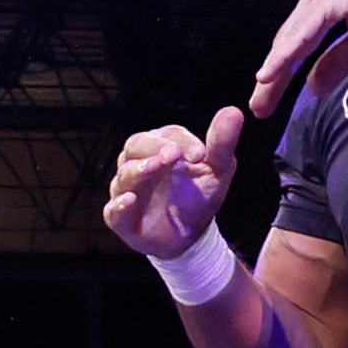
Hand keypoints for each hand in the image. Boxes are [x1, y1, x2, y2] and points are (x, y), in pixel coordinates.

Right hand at [103, 111, 248, 261]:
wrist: (190, 236)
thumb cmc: (199, 197)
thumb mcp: (217, 171)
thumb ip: (222, 144)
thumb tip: (233, 111)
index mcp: (161, 146)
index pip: (168, 135)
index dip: (183, 141)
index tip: (201, 154)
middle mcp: (139, 162)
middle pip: (137, 145)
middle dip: (154, 148)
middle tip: (173, 154)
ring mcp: (127, 189)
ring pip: (125, 175)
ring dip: (139, 170)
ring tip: (155, 167)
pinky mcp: (121, 218)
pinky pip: (114, 210)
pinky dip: (120, 205)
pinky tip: (130, 200)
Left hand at [249, 0, 347, 122]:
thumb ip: (338, 61)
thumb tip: (313, 88)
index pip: (296, 41)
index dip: (282, 71)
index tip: (268, 99)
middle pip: (288, 40)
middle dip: (273, 77)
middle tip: (259, 107)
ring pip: (292, 37)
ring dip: (275, 69)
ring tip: (261, 98)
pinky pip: (305, 30)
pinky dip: (287, 53)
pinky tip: (271, 73)